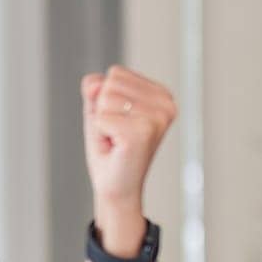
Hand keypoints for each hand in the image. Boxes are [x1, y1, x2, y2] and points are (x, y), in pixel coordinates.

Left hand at [80, 66, 176, 256]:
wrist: (115, 187)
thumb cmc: (110, 150)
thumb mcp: (99, 110)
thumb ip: (95, 88)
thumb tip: (96, 83)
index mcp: (162, 95)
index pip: (116, 74)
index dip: (105, 99)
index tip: (118, 122)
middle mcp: (166, 104)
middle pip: (110, 83)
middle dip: (102, 110)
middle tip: (115, 134)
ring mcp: (157, 118)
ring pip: (104, 99)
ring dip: (101, 123)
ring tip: (116, 140)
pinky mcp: (142, 132)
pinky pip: (101, 118)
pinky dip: (100, 134)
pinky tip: (116, 147)